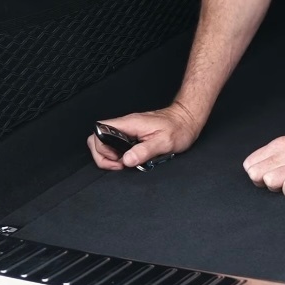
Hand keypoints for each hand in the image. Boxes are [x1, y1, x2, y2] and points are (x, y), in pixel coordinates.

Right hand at [88, 103, 203, 169]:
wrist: (187, 119)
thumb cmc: (179, 128)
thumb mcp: (164, 142)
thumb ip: (144, 150)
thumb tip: (127, 160)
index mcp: (129, 124)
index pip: (100, 131)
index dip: (102, 149)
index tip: (117, 160)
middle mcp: (126, 125)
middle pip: (97, 138)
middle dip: (103, 156)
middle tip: (120, 164)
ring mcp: (128, 129)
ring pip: (106, 142)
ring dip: (112, 156)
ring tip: (126, 163)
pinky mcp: (133, 134)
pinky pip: (118, 144)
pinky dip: (120, 154)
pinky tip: (132, 159)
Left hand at [242, 127, 284, 195]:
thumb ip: (276, 154)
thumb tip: (259, 169)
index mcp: (280, 145)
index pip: (250, 164)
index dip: (256, 174)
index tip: (268, 176)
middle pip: (256, 174)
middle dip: (263, 182)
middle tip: (278, 182)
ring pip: (269, 180)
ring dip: (277, 187)